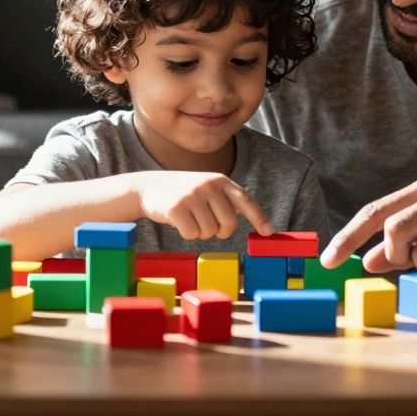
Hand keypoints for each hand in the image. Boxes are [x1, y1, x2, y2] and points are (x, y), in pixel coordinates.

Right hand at [133, 171, 272, 240]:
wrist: (149, 186)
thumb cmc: (185, 193)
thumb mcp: (208, 188)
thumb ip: (228, 201)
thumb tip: (259, 222)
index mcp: (220, 180)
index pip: (245, 200)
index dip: (258, 217)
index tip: (268, 232)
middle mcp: (209, 185)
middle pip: (229, 223)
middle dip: (220, 230)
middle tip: (207, 223)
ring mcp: (192, 195)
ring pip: (209, 232)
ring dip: (201, 232)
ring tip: (190, 217)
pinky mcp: (176, 208)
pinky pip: (192, 234)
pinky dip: (187, 233)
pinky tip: (179, 221)